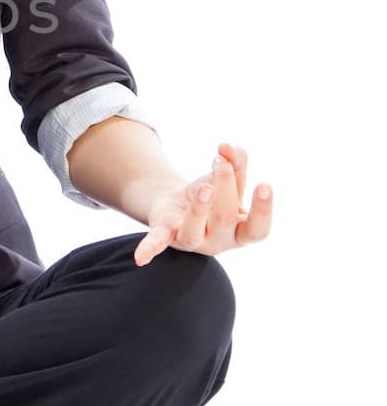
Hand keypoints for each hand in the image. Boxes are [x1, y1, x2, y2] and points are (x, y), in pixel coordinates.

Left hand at [133, 140, 271, 265]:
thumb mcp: (226, 178)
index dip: (263, 211)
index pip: (257, 230)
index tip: (264, 185)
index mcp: (239, 231)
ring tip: (204, 186)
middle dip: (225, 188)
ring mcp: (191, 241)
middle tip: (221, 163)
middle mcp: (218, 242)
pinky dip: (150, 248)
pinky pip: (158, 242)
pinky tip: (140, 258)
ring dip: (199, 209)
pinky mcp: (166, 234)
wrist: (179, 204)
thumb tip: (229, 147)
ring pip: (194, 232)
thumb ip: (236, 162)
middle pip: (224, 220)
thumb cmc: (213, 195)